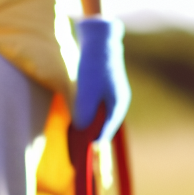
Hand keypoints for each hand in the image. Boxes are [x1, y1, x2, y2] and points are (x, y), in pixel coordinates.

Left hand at [74, 17, 130, 140]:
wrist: (99, 39)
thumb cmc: (94, 65)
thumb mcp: (87, 90)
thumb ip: (85, 112)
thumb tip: (82, 130)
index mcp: (117, 107)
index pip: (105, 132)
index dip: (93, 144)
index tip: (82, 154)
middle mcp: (118, 104)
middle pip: (104, 127)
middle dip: (91, 137)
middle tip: (76, 149)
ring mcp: (113, 96)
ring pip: (101, 117)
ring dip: (89, 126)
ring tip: (75, 136)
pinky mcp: (105, 89)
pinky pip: (98, 108)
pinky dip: (89, 115)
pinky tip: (78, 117)